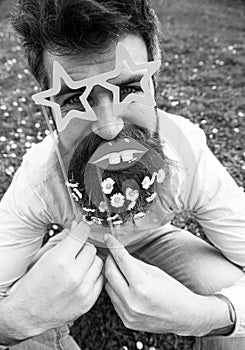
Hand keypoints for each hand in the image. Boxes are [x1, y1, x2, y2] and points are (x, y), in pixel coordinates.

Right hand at [5, 222, 103, 337]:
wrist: (27, 314)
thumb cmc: (32, 285)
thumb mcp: (42, 257)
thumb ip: (62, 239)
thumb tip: (77, 226)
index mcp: (60, 260)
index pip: (83, 233)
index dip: (81, 229)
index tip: (80, 230)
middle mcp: (74, 275)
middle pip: (91, 248)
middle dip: (83, 247)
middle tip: (74, 252)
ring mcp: (83, 290)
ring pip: (99, 262)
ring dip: (90, 261)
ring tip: (77, 266)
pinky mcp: (88, 301)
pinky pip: (100, 279)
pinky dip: (93, 276)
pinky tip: (81, 277)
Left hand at [104, 234, 201, 335]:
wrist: (185, 316)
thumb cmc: (174, 292)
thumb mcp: (155, 272)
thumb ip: (134, 262)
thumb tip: (119, 253)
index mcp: (142, 286)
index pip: (121, 260)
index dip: (113, 246)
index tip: (108, 238)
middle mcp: (132, 301)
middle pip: (110, 273)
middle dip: (109, 259)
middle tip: (112, 253)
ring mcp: (128, 313)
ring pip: (108, 287)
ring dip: (111, 275)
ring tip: (118, 268)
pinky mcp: (127, 321)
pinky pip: (114, 300)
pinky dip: (115, 289)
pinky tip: (123, 284)